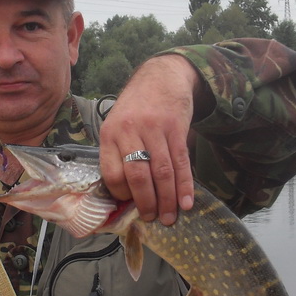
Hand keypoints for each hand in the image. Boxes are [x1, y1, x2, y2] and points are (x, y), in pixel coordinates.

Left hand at [99, 54, 202, 225]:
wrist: (161, 77)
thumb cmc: (136, 107)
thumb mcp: (116, 124)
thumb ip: (118, 153)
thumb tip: (125, 194)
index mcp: (109, 134)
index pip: (112, 174)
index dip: (122, 194)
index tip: (130, 204)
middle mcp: (130, 131)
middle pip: (138, 176)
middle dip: (147, 203)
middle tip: (153, 219)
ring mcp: (155, 129)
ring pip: (162, 172)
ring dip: (167, 199)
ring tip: (169, 218)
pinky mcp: (176, 129)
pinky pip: (181, 162)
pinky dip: (184, 186)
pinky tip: (186, 202)